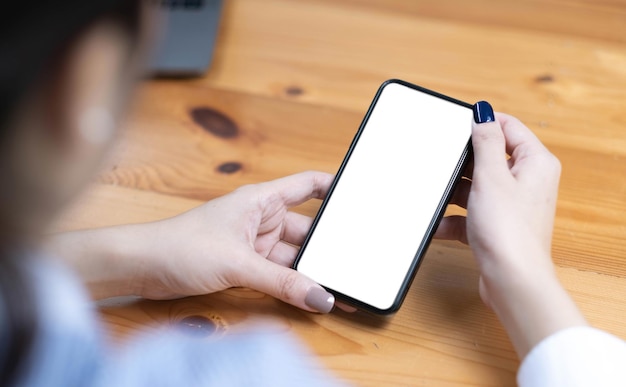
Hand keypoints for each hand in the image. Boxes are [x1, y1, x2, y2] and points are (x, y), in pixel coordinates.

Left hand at [49, 172, 337, 312]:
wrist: (143, 266)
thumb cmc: (180, 245)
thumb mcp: (238, 263)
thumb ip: (282, 282)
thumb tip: (320, 297)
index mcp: (261, 200)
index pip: (308, 185)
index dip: (335, 188)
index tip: (360, 198)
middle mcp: (261, 219)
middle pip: (307, 230)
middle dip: (329, 247)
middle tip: (355, 262)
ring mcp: (255, 243)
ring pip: (295, 256)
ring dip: (313, 272)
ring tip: (341, 286)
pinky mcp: (246, 265)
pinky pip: (280, 274)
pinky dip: (295, 284)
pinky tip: (313, 295)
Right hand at [435, 104, 586, 356]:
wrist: (511, 281)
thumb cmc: (508, 231)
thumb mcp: (491, 176)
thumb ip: (485, 141)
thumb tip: (482, 113)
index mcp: (535, 163)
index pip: (509, 127)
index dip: (482, 123)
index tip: (455, 124)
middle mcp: (527, 182)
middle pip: (489, 158)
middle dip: (462, 163)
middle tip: (441, 163)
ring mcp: (511, 206)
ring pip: (476, 187)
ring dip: (454, 193)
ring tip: (435, 195)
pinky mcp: (496, 226)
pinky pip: (470, 213)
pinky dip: (454, 218)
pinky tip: (437, 224)